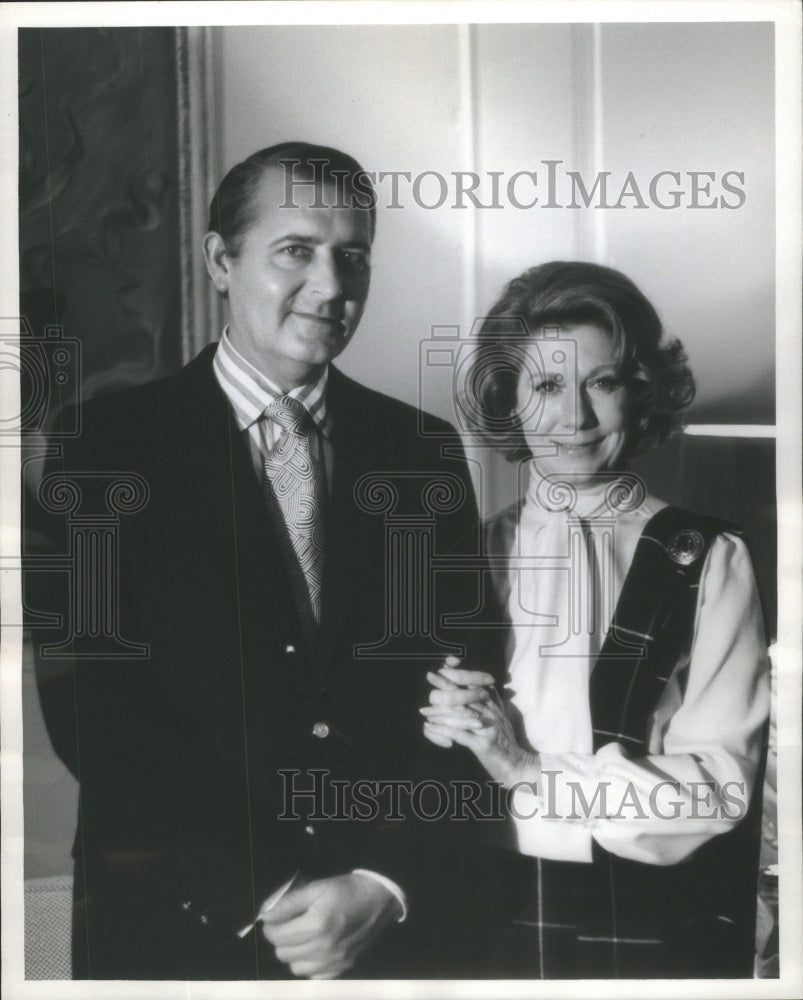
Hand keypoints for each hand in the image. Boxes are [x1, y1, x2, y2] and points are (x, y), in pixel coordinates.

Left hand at [259, 873, 399, 978]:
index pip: (276, 935)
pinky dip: (310, 964)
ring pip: (295, 967)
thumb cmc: (347, 890)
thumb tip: (265, 915)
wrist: (380, 900)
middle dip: (281, 938)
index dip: (271, 924)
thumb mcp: (317, 887)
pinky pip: (313, 976)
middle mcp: (324, 948)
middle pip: (282, 953)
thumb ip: (289, 902)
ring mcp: (333, 962)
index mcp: (316, 925)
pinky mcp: (342, 969)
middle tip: (290, 924)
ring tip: (303, 936)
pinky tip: (316, 948)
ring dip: (294, 953)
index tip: (276, 916)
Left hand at [421, 662, 538, 788]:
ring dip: (440, 710)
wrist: (518, 765)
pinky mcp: (483, 744)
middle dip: (447, 685)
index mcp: (493, 706)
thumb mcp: (502, 717)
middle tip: (430, 676)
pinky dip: (443, 730)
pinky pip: (459, 734)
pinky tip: (430, 727)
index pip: (475, 684)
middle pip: (466, 695)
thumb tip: (486, 684)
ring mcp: (487, 728)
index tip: (443, 667)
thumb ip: (493, 701)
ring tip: (424, 709)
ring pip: (461, 713)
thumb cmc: (506, 743)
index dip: (460, 674)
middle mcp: (491, 713)